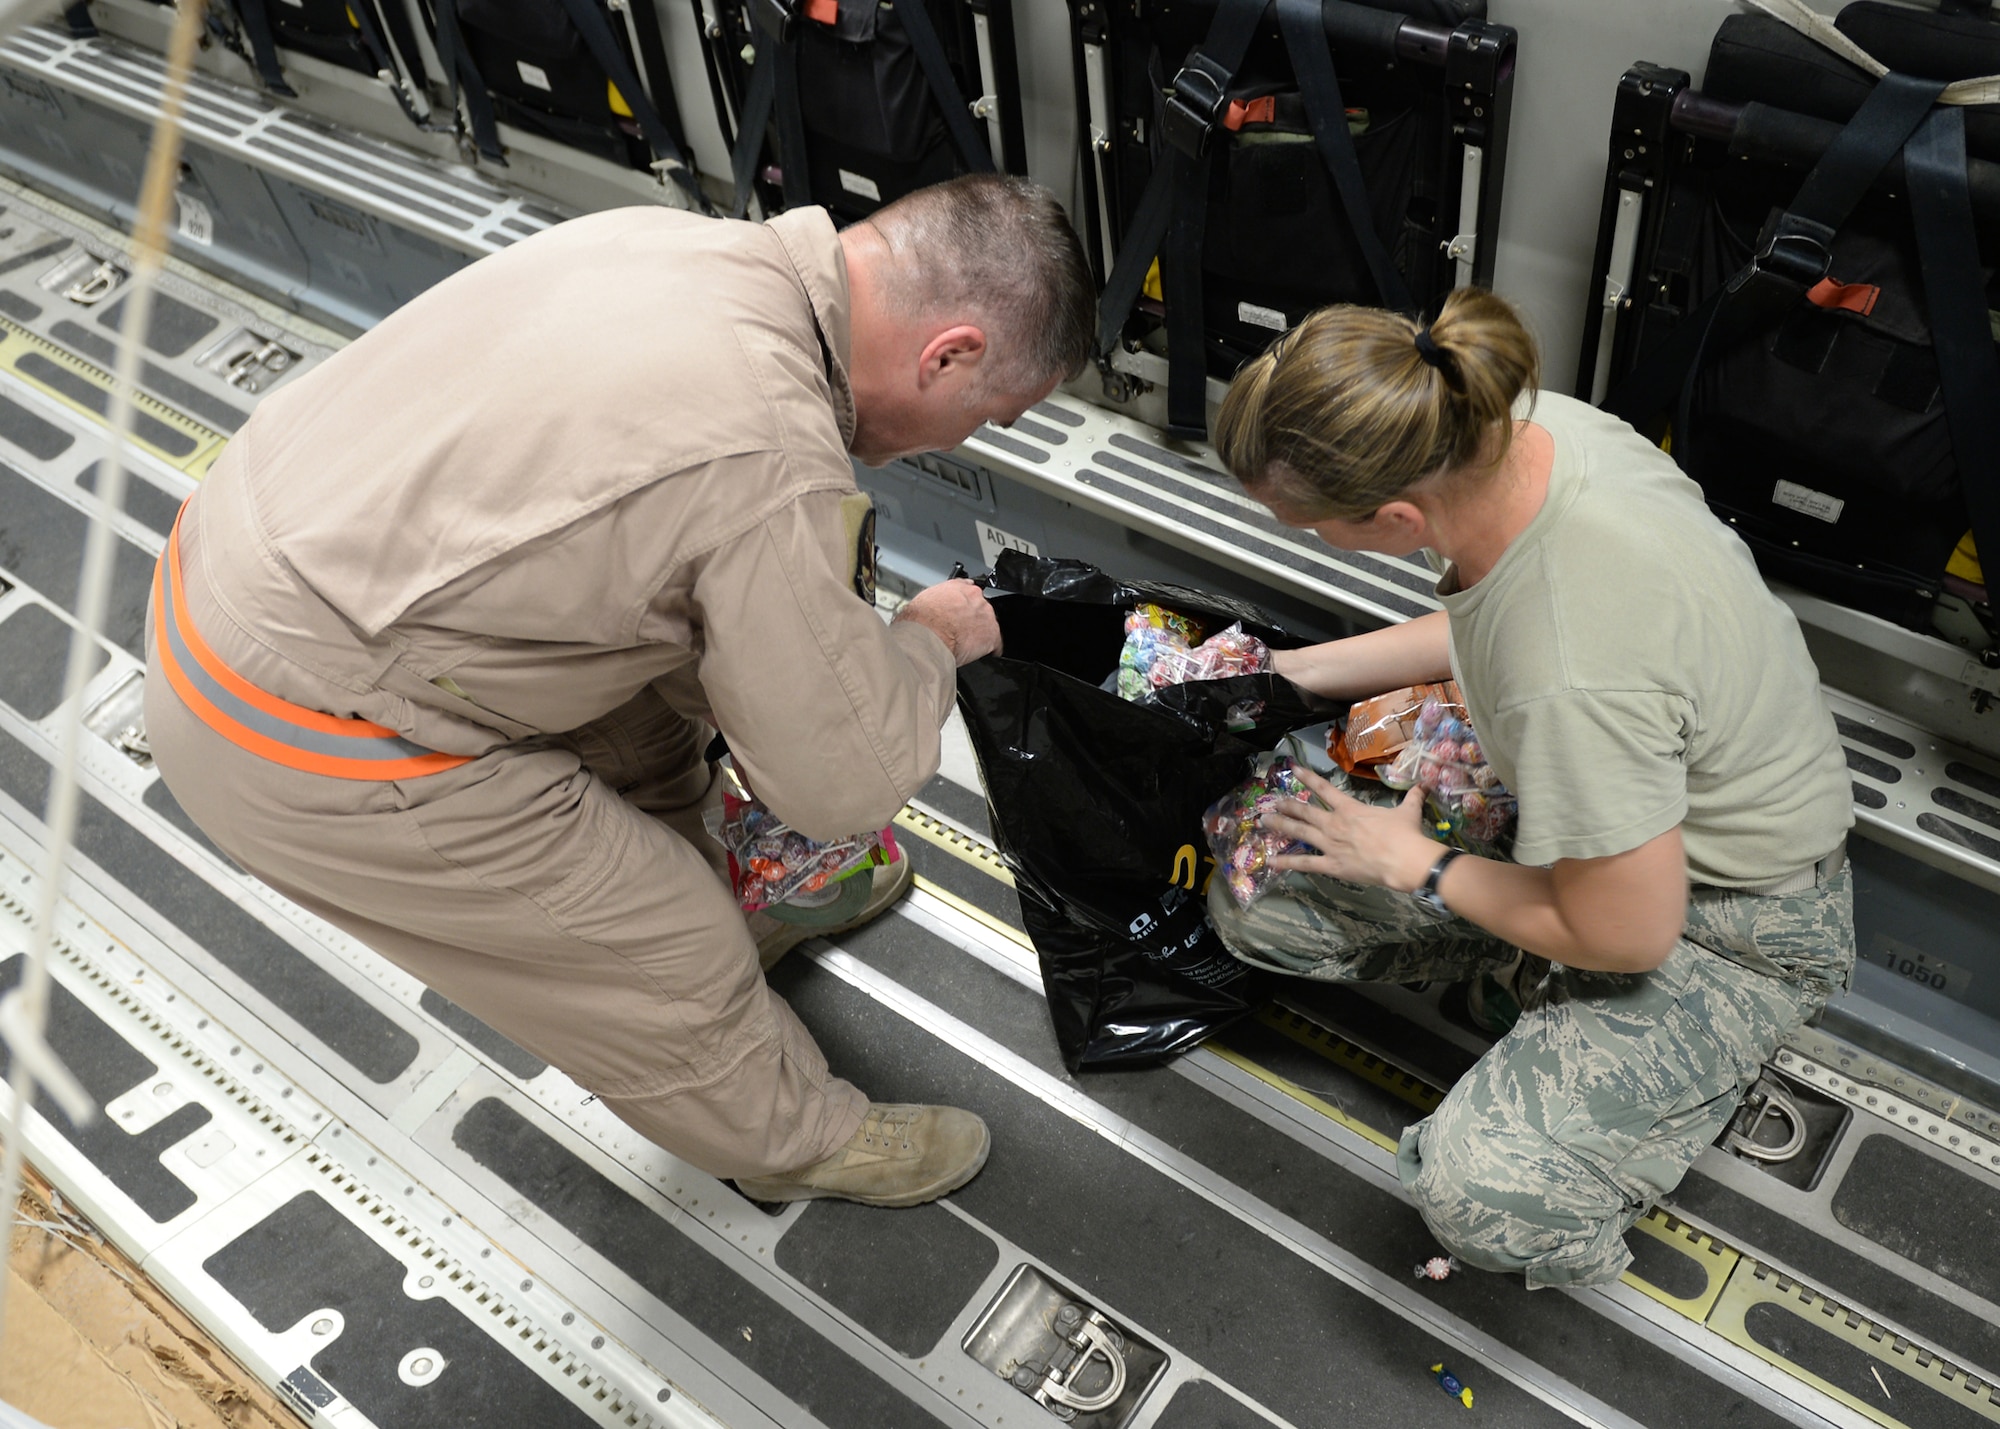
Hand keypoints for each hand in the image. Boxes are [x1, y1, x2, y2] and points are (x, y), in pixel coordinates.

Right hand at [896, 578, 1001, 664]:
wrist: (926, 637)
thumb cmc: (920, 621)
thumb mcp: (923, 600)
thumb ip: (936, 600)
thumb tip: (934, 606)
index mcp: (959, 587)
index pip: (968, 591)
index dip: (964, 605)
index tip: (961, 612)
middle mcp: (975, 598)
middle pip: (980, 608)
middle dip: (973, 619)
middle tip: (960, 630)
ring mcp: (985, 616)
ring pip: (988, 624)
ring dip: (980, 633)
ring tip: (967, 643)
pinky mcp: (991, 635)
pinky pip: (997, 643)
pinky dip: (992, 648)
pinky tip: (985, 652)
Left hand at [1263, 765, 1441, 892]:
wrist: (1405, 859)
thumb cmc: (1405, 833)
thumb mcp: (1408, 810)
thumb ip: (1412, 797)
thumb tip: (1424, 784)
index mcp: (1350, 809)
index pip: (1324, 788)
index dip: (1307, 778)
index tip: (1293, 770)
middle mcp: (1335, 823)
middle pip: (1305, 811)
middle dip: (1286, 806)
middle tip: (1271, 802)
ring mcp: (1330, 844)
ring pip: (1299, 832)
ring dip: (1280, 826)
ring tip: (1263, 822)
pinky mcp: (1331, 865)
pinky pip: (1305, 863)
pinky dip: (1287, 863)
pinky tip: (1270, 862)